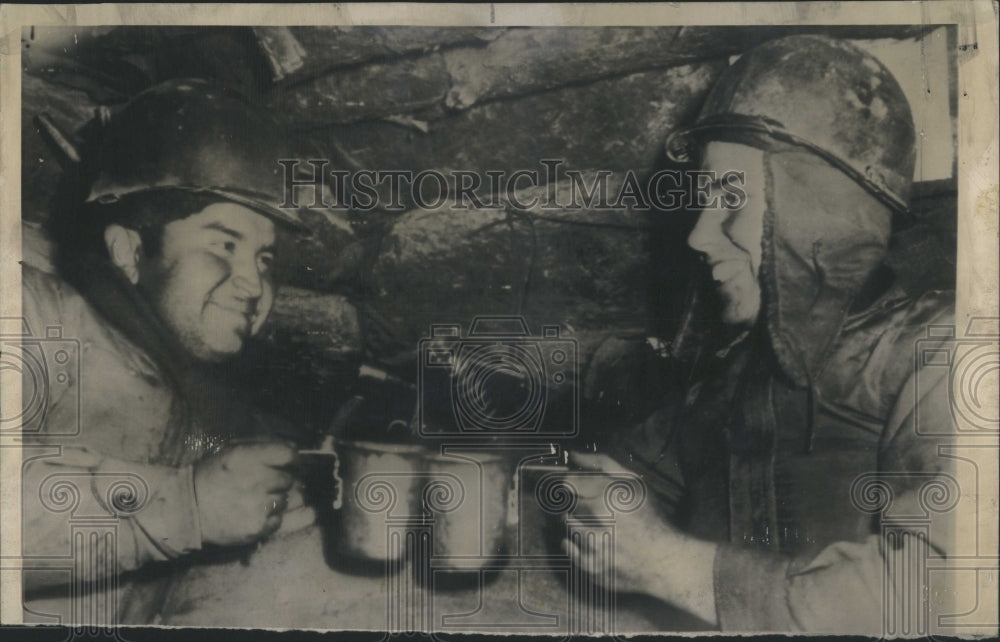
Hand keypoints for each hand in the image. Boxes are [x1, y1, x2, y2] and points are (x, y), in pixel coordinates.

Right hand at [194, 441, 295, 545]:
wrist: (187, 510)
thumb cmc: (211, 476)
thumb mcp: (231, 450)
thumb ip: (263, 444)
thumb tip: (294, 447)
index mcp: (247, 458)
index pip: (288, 455)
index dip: (292, 459)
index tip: (290, 463)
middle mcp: (255, 480)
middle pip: (288, 480)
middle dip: (279, 481)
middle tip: (263, 484)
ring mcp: (258, 506)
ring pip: (284, 500)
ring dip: (274, 499)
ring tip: (253, 500)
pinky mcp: (257, 527)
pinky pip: (277, 520)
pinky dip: (269, 518)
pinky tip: (252, 513)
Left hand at [561, 452, 718, 623]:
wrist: (664, 560)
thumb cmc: (649, 517)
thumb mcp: (632, 482)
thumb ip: (601, 464)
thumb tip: (574, 454)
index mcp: (610, 495)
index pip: (570, 483)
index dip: (573, 483)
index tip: (579, 486)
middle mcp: (600, 519)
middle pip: (569, 504)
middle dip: (579, 504)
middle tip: (598, 509)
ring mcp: (594, 546)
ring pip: (568, 525)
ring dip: (577, 522)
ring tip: (600, 525)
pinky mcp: (591, 567)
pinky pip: (569, 548)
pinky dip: (575, 543)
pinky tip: (594, 540)